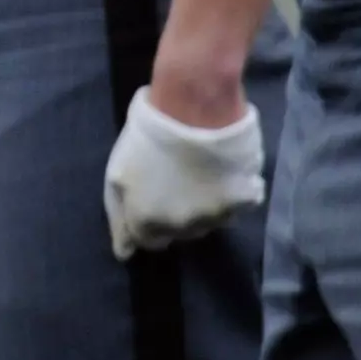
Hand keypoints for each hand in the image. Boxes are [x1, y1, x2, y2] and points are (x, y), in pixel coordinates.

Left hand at [102, 86, 264, 260]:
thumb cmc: (148, 135)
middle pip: (179, 232)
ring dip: (202, 205)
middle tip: (174, 180)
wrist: (194, 108)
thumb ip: (119, 214)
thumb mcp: (117, 173)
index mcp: (149, 222)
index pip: (149, 242)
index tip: (151, 201)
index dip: (148, 222)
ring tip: (197, 173)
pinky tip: (221, 172)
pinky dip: (229, 195)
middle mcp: (183, 228)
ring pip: (208, 221)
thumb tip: (124, 251)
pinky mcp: (244, 201)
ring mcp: (216, 216)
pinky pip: (235, 207)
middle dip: (174, 213)